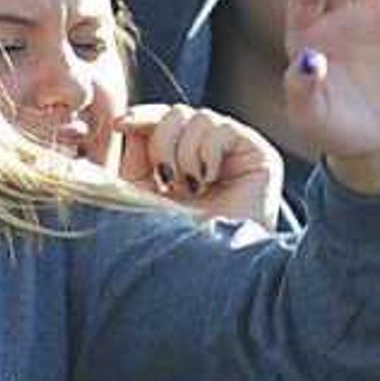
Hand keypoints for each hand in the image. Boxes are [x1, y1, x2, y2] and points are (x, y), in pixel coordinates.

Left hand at [115, 104, 284, 226]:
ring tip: (192, 187)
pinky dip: (207, 153)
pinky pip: (222, 128)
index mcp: (184, 163)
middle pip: (177, 113)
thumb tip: (126, 122)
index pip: (163, 120)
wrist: (208, 267)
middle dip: (162, 144)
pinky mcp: (259, 155)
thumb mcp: (138, 194)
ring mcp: (236, 154)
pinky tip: (211, 181)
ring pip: (198, 117)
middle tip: (168, 180)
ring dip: (184, 154)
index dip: (142, 116)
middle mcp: (210, 155)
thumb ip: (133, 156)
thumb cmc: (171, 241)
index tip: (120, 125)